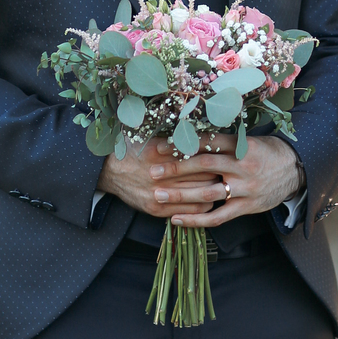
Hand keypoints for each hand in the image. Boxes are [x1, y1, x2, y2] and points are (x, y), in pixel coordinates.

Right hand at [96, 139, 222, 217]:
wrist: (108, 171)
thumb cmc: (132, 148)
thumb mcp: (149, 134)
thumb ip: (173, 134)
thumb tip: (200, 127)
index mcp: (160, 152)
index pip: (199, 155)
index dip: (214, 155)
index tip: (223, 152)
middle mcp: (161, 174)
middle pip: (203, 175)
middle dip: (219, 172)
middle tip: (229, 169)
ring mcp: (159, 194)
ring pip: (200, 194)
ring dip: (214, 190)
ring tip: (223, 183)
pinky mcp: (156, 209)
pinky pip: (189, 211)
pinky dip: (203, 206)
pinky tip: (209, 199)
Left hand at [160, 133, 305, 226]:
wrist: (296, 169)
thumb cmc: (266, 151)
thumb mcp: (249, 139)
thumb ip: (224, 141)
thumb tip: (191, 134)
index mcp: (241, 145)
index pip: (208, 141)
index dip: (184, 143)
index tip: (161, 145)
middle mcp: (242, 166)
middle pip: (204, 166)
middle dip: (176, 169)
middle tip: (153, 171)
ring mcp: (245, 188)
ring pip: (208, 193)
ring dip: (180, 196)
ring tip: (158, 195)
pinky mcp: (247, 207)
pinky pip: (218, 217)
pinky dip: (196, 220)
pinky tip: (177, 220)